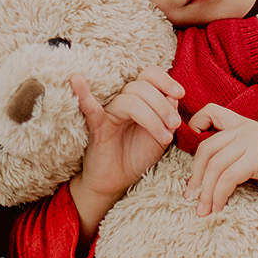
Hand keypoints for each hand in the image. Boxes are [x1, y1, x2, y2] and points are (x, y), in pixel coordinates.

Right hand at [68, 67, 183, 237]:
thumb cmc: (137, 156)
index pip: (149, 75)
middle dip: (163, 105)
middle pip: (142, 88)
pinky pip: (90, 108)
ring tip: (165, 137)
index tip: (180, 94)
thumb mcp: (161, 135)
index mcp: (139, 99)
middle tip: (174, 124)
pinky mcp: (96, 126)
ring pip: (130, 101)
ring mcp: (109, 112)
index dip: (165, 80)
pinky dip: (83, 94)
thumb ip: (168, 114)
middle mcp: (123, 101)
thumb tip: (174, 95)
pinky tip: (77, 80)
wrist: (117, 182)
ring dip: (153, 117)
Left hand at [184, 105, 257, 225]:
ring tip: (203, 210)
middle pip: (206, 147)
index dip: (194, 124)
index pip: (211, 111)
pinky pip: (228, 178)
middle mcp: (248, 128)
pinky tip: (219, 208)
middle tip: (191, 197)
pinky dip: (219, 196)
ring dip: (205, 192)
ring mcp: (255, 141)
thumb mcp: (252, 159)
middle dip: (195, 176)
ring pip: (215, 166)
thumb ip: (232, 153)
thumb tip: (199, 167)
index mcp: (245, 125)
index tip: (188, 151)